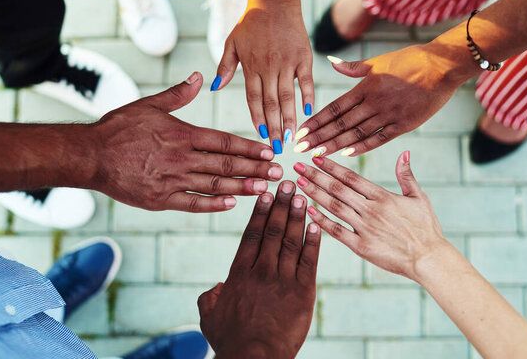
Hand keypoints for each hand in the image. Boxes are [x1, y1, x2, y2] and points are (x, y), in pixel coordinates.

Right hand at [90, 72, 282, 212]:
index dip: (249, 148)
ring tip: (264, 188)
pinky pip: (192, 203)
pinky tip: (232, 204)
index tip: (269, 152)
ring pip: (214, 185)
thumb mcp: (148, 104)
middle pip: (226, 165)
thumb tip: (200, 78)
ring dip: (242, 187)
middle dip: (255, 169)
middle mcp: (181, 158)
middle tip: (278, 173)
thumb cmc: (119, 128)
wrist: (90, 156)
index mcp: (181, 134)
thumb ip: (178, 94)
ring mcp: (171, 181)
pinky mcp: (161, 199)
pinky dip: (213, 205)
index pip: (224, 142)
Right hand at [198, 181, 320, 358]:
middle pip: (273, 230)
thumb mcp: (209, 316)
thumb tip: (219, 286)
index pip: (252, 234)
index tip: (266, 194)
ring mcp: (283, 280)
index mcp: (240, 273)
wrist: (255, 358)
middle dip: (281, 205)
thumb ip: (211, 296)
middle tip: (288, 184)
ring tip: (302, 196)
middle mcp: (262, 270)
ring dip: (297, 216)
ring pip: (291, 241)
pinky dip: (314, 241)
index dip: (260, 212)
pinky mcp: (303, 291)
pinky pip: (310, 261)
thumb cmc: (230, 340)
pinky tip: (317, 224)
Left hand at [213, 6, 314, 153]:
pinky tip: (309, 113)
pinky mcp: (303, 58)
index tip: (260, 136)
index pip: (253, 99)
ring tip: (292, 137)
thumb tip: (213, 88)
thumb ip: (224, 67)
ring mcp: (288, 63)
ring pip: (288, 96)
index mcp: (251, 67)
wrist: (275, 2)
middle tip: (277, 148)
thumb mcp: (232, 43)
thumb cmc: (251, 23)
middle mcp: (269, 68)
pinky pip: (306, 81)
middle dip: (274, 127)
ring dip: (289, 118)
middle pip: (271, 103)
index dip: (257, 118)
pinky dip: (308, 96)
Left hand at [293, 153, 445, 280]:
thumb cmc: (426, 228)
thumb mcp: (419, 197)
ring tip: (298, 184)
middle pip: (337, 189)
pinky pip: (336, 231)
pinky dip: (321, 221)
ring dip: (314, 194)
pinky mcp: (361, 246)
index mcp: (383, 196)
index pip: (351, 177)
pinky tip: (307, 211)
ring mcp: (365, 228)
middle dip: (315, 176)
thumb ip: (406, 175)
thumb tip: (404, 152)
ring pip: (334, 207)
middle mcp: (371, 210)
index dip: (331, 166)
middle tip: (297, 166)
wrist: (429, 258)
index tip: (316, 157)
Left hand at [294, 43, 472, 156]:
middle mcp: (374, 102)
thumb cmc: (410, 60)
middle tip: (299, 149)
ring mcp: (389, 115)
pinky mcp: (404, 124)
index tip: (300, 132)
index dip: (316, 121)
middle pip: (341, 123)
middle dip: (318, 137)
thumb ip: (354, 68)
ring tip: (316, 154)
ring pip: (356, 133)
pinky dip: (362, 147)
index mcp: (365, 87)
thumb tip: (331, 63)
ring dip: (335, 145)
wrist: (442, 66)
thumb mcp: (379, 61)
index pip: (334, 107)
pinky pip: (379, 138)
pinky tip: (346, 154)